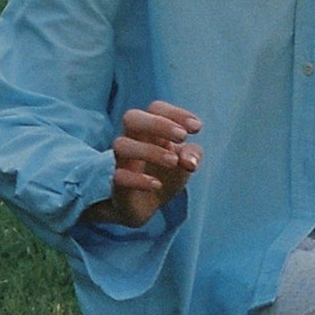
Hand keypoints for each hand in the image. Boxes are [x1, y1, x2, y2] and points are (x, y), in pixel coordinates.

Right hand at [85, 100, 201, 227]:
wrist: (146, 206)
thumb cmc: (166, 173)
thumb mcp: (185, 162)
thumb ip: (193, 155)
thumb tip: (190, 162)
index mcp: (150, 130)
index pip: (156, 108)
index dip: (176, 113)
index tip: (196, 129)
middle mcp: (133, 141)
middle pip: (132, 117)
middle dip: (157, 123)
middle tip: (182, 136)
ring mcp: (123, 162)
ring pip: (121, 145)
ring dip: (150, 151)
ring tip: (173, 161)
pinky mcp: (118, 185)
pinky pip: (119, 177)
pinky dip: (139, 180)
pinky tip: (158, 185)